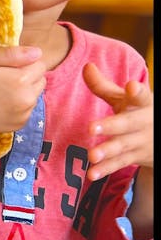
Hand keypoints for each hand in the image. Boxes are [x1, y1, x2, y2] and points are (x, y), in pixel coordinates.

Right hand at [0, 46, 46, 137]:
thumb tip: (37, 52)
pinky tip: (0, 103)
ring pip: (34, 95)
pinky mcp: (18, 125)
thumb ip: (11, 53)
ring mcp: (24, 114)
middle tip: (2, 78)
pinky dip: (18, 105)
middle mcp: (28, 99)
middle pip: (40, 80)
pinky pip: (27, 109)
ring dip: (23, 91)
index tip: (5, 66)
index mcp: (21, 80)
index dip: (24, 62)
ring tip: (0, 91)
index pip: (40, 64)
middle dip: (27, 76)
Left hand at [82, 62, 152, 180]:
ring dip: (107, 151)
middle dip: (112, 125)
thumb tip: (86, 66)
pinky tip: (91, 174)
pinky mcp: (137, 157)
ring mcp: (141, 141)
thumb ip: (103, 85)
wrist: (160, 137)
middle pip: (128, 123)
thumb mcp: (124, 98)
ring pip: (123, 146)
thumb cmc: (136, 111)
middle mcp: (143, 122)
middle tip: (92, 127)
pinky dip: (106, 169)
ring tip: (91, 155)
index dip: (136, 91)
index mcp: (142, 103)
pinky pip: (120, 164)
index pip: (141, 95)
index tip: (131, 86)